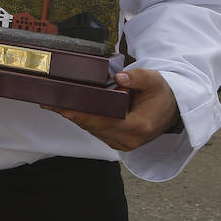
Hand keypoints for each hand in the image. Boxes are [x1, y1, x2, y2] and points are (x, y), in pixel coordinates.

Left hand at [43, 67, 179, 150]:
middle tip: (49, 101)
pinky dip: (82, 119)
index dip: (82, 113)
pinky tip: (68, 109)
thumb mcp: (155, 80)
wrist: (172, 109)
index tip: (63, 106)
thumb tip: (120, 77)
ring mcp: (122, 144)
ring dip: (73, 117)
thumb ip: (139, 77)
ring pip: (92, 129)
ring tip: (53, 103)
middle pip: (93, 126)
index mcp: (139, 126)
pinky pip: (95, 130)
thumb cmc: (162, 93)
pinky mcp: (117, 142)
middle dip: (71, 113)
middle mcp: (129, 140)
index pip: (104, 121)